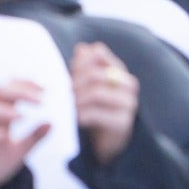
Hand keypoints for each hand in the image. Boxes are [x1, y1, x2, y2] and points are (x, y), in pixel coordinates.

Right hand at [0, 79, 49, 188]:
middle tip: (39, 100)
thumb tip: (51, 123)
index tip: (44, 89)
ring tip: (21, 116)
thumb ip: (34, 138)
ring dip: (2, 111)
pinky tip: (5, 136)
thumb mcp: (19, 151)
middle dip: (18, 93)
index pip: (9, 90)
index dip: (25, 85)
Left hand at [71, 42, 137, 164]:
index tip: (66, 72)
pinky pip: (97, 114)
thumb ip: (84, 65)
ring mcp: (128, 104)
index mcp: (118, 69)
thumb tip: (82, 49)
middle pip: (94, 73)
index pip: (98, 53)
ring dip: (75, 98)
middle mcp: (127, 84)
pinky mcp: (122, 123)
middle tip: (60, 91)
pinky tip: (73, 117)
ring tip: (64, 103)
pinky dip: (81, 114)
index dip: (78, 61)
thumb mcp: (88, 83)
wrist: (107, 139)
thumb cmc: (95, 106)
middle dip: (73, 81)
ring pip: (96, 92)